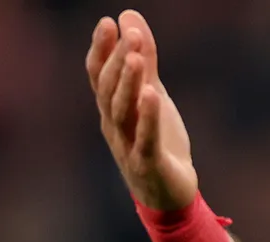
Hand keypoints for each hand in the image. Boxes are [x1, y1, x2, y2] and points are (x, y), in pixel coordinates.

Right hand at [86, 10, 196, 210]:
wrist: (170, 195)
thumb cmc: (157, 143)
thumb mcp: (154, 96)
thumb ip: (144, 60)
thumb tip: (129, 16)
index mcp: (112, 109)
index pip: (99, 75)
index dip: (102, 50)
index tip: (108, 22)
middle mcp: (113, 125)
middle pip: (109, 89)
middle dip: (118, 60)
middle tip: (129, 33)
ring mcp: (127, 146)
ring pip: (122, 111)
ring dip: (129, 83)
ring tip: (138, 57)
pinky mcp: (148, 163)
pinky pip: (145, 138)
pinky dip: (148, 117)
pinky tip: (153, 95)